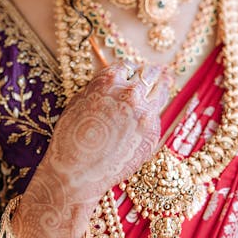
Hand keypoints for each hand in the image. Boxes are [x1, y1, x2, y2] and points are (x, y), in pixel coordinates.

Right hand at [45, 61, 168, 201]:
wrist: (78, 172)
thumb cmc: (71, 138)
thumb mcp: (80, 102)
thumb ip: (101, 88)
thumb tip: (115, 82)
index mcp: (109, 80)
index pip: (127, 66)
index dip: (131, 69)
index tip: (134, 71)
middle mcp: (131, 92)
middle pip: (149, 74)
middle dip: (152, 72)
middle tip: (157, 71)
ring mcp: (145, 112)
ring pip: (160, 92)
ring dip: (162, 85)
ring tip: (166, 81)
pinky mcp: (153, 132)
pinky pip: (156, 116)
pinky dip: (154, 112)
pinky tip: (154, 111)